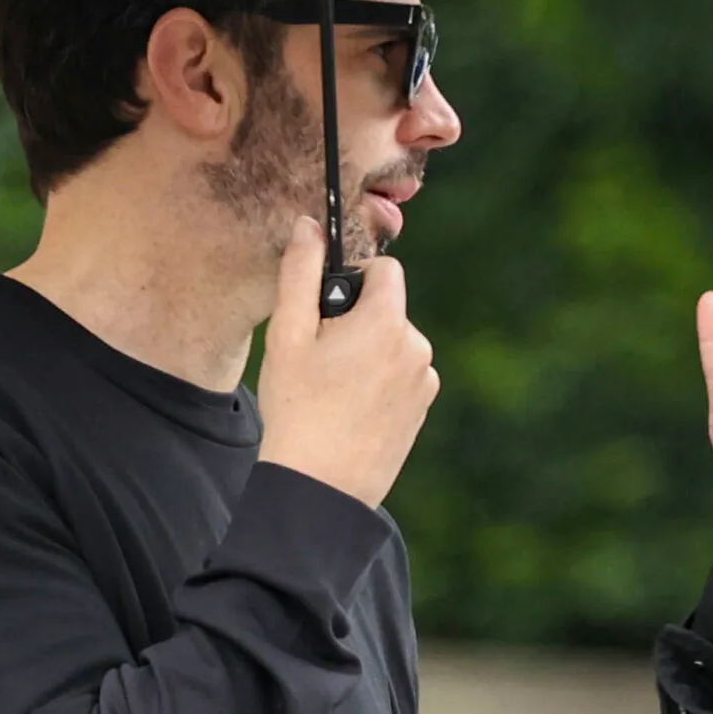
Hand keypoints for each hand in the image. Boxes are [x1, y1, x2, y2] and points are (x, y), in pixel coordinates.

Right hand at [257, 220, 439, 506]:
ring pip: (393, 344)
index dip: (352, 282)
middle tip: (319, 358)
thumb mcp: (287, 335)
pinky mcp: (422, 409)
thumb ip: (300, 272)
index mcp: (388, 322)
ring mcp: (424, 382)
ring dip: (367, 353)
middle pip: (387, 309)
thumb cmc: (297, 409)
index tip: (326, 310)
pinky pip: (400, 376)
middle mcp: (417, 348)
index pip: (385, 271)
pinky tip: (349, 411)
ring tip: (332, 391)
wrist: (319, 487)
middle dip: (357, 320)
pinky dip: (378, 383)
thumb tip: (310, 226)